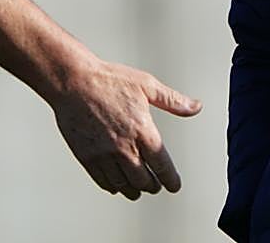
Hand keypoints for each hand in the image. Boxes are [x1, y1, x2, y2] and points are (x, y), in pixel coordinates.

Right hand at [50, 58, 201, 199]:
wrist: (73, 82)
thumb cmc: (108, 80)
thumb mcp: (147, 85)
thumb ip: (173, 101)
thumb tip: (196, 107)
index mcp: (142, 129)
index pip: (161, 164)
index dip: (170, 179)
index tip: (174, 185)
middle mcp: (123, 146)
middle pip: (144, 179)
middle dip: (153, 185)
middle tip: (157, 186)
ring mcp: (103, 154)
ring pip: (123, 184)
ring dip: (134, 189)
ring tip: (140, 188)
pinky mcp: (86, 157)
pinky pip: (103, 181)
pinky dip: (114, 186)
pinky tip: (118, 184)